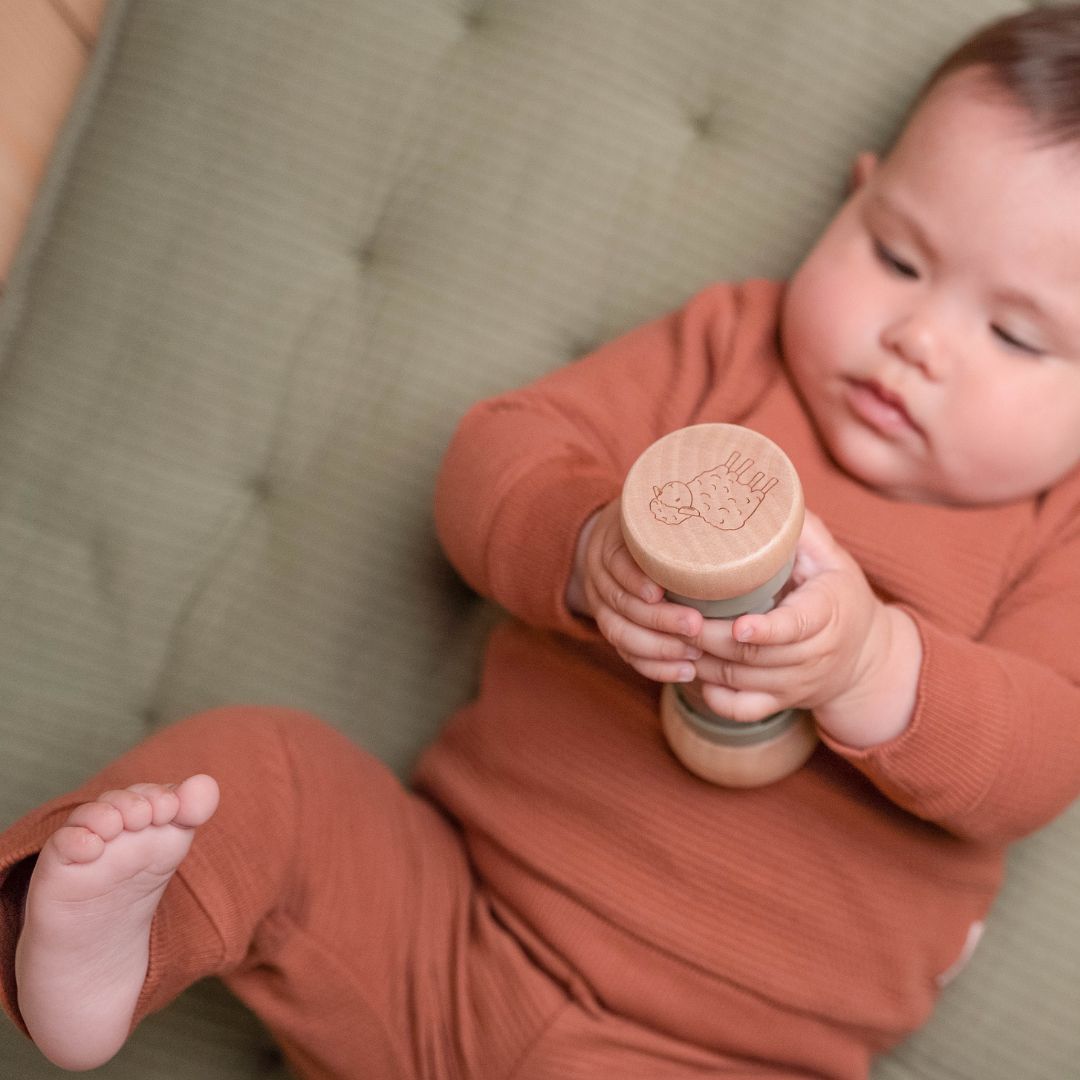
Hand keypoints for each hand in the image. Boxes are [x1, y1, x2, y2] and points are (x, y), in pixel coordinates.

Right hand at [567, 500, 704, 682]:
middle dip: (658, 620)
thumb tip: (732, 506)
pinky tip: (685, 672)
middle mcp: (600, 577)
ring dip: (659, 649)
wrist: (615, 544)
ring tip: (695, 654)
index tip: (659, 591)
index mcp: (610, 544)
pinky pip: (628, 654)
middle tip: (696, 626)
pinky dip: (655, 667)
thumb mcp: (656, 513)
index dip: (634, 579)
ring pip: (621, 634)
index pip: (616, 564)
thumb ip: (681, 515)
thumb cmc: (652, 528)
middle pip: (620, 604)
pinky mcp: (615, 629)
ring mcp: (603, 607)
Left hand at [690, 511, 921, 746]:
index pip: (797, 627)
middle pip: (755, 655)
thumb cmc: (839, 595)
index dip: (766, 629)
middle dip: (710, 639)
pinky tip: (691, 674)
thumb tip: (770, 496)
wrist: (866, 658)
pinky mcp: (780, 703)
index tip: (738, 624)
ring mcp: (796, 683)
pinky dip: (715, 697)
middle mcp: (814, 654)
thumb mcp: (833, 559)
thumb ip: (804, 532)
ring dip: (702, 662)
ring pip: (742, 681)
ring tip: (670, 636)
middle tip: (676, 617)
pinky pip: (743, 710)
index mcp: (828, 613)